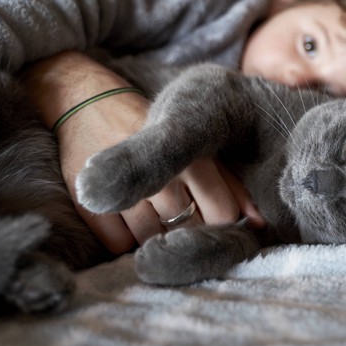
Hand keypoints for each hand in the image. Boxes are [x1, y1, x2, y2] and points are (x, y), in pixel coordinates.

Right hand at [23, 51, 263, 254]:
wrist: (87, 101)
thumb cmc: (155, 124)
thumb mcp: (197, 143)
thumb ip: (229, 182)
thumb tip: (258, 224)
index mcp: (193, 160)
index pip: (222, 214)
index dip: (220, 223)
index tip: (212, 216)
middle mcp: (161, 178)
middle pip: (187, 231)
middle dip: (186, 230)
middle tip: (176, 212)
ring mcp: (123, 193)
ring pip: (152, 241)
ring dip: (153, 234)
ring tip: (149, 207)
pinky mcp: (90, 203)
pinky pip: (118, 244)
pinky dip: (123, 235)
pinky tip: (124, 210)